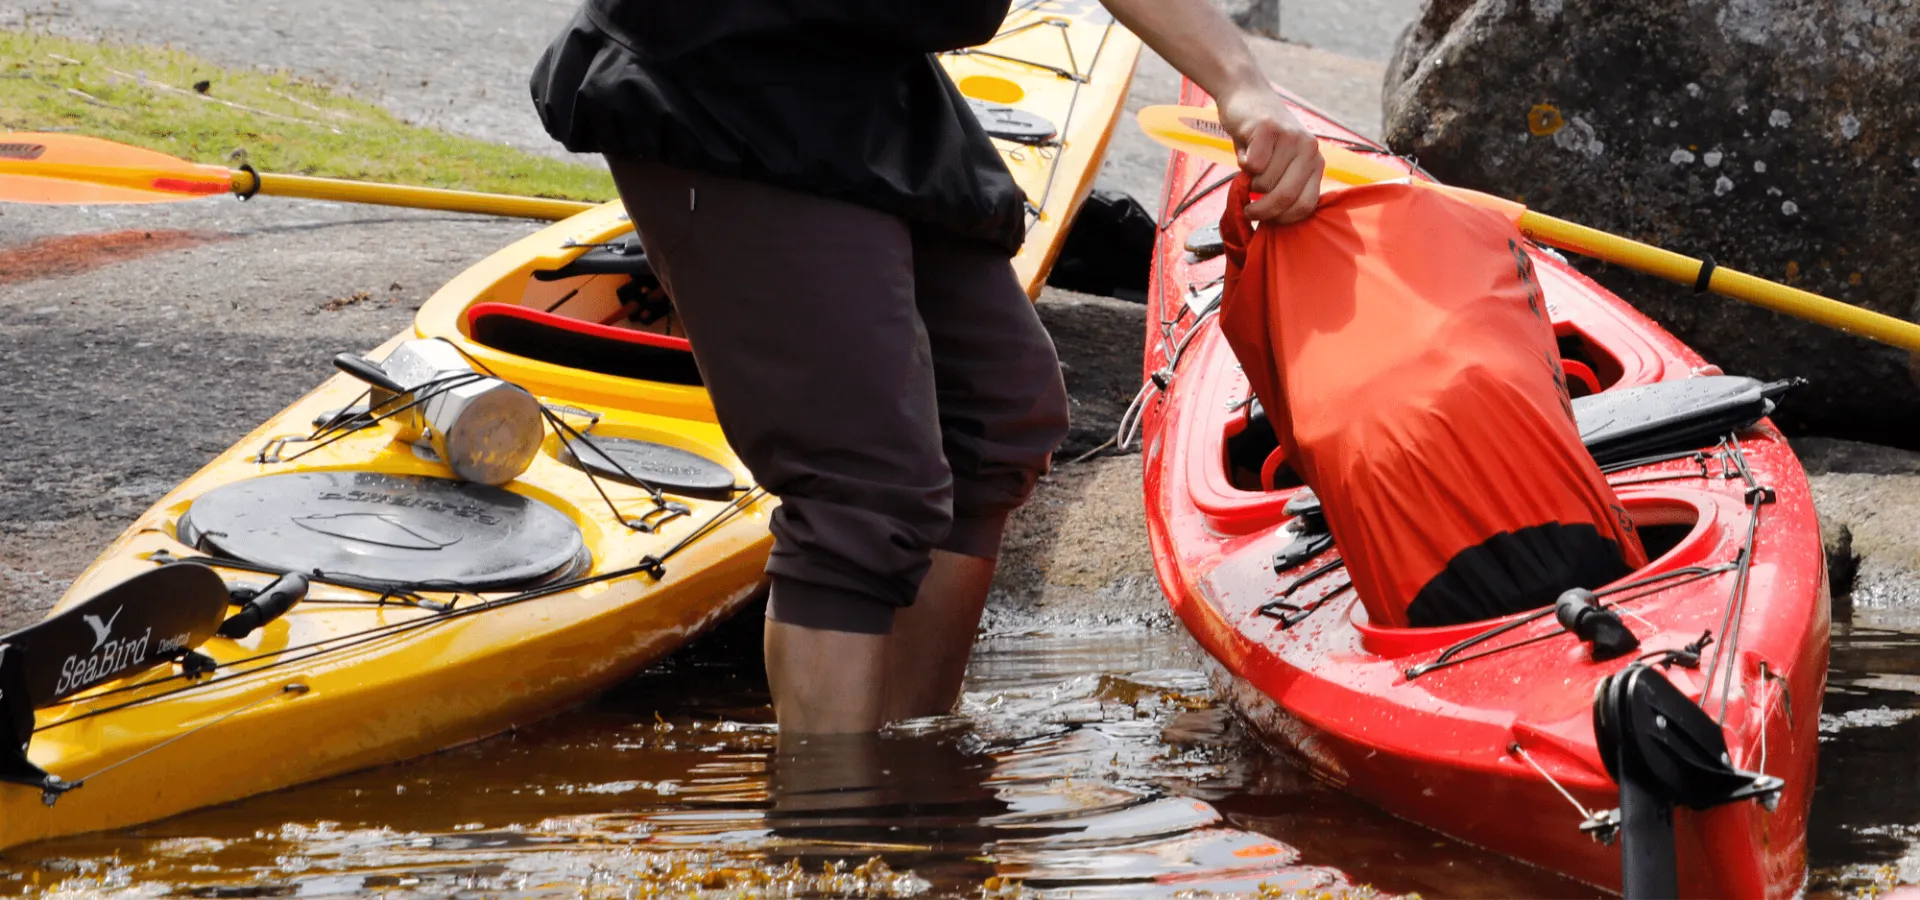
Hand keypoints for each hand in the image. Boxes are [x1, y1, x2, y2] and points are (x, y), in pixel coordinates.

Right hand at [1216, 85, 1323, 222]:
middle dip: (1263, 210)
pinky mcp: (1269, 128)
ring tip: (1250, 165)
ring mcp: (1291, 137)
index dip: (1284, 219)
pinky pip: (1253, 165)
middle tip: (1248, 210)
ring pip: (1266, 182)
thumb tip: (1272, 220)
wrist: (1246, 95)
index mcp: (1315, 162)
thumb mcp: (1280, 164)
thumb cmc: (1261, 138)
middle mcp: (1309, 149)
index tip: (1267, 220)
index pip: (1306, 205)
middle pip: (1286, 197)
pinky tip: (1246, 149)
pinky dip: (1243, 164)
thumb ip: (1282, 187)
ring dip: (1250, 182)